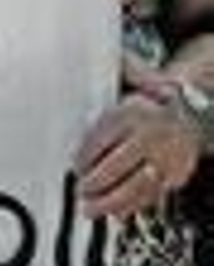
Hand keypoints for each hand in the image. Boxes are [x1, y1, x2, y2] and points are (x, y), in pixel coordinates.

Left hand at [75, 63, 200, 218]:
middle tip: (78, 190)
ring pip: (137, 185)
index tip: (73, 165)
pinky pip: (152, 195)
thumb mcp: (127, 77)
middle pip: (119, 164)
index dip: (86, 155)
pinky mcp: (175, 175)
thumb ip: (108, 73)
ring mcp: (166, 158)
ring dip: (111, 201)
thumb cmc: (147, 99)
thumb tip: (84, 52)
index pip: (103, 136)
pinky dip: (132, 207)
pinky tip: (115, 213)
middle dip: (95, 181)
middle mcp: (152, 136)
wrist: (192, 113)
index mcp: (133, 111)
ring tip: (90, 208)